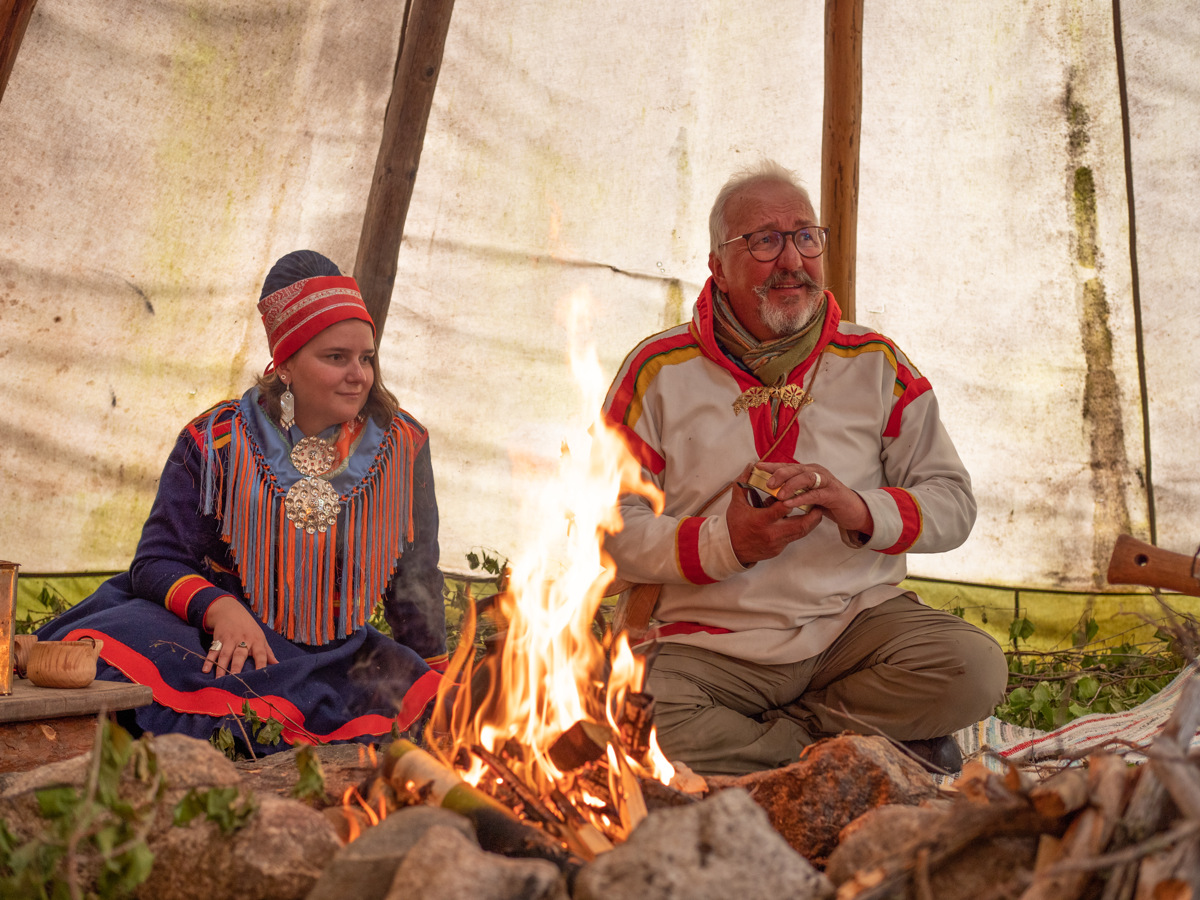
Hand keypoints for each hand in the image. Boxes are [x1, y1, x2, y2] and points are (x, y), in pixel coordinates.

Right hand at [201, 596, 278, 675]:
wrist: (231, 611)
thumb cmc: (249, 628)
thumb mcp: (261, 637)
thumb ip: (268, 653)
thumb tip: (278, 665)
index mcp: (257, 641)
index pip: (261, 654)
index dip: (262, 664)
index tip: (261, 675)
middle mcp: (243, 640)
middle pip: (240, 654)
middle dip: (237, 666)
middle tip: (235, 678)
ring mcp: (230, 639)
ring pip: (225, 654)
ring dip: (222, 667)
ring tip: (219, 679)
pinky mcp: (218, 639)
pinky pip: (213, 651)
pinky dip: (209, 660)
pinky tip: (206, 669)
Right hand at [727, 464, 824, 565]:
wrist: (731, 550)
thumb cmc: (734, 525)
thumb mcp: (737, 503)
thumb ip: (744, 483)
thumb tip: (751, 465)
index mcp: (760, 520)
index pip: (783, 508)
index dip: (793, 498)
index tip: (799, 489)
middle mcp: (772, 534)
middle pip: (801, 524)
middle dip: (813, 513)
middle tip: (819, 501)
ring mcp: (777, 543)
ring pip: (801, 532)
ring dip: (811, 521)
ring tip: (816, 509)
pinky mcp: (779, 549)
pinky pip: (794, 537)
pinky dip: (800, 527)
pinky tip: (802, 518)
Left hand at [754, 460, 873, 534]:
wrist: (851, 510)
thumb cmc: (826, 502)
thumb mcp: (806, 495)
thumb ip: (791, 493)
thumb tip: (769, 497)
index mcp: (807, 471)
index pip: (787, 465)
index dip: (772, 466)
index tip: (756, 467)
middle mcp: (816, 472)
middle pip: (795, 468)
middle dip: (779, 474)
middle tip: (767, 483)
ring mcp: (825, 481)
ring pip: (806, 478)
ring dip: (790, 485)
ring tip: (778, 495)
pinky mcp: (832, 493)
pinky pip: (815, 494)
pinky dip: (802, 498)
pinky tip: (790, 504)